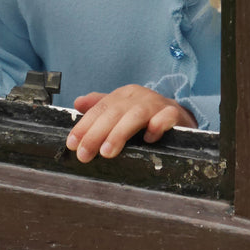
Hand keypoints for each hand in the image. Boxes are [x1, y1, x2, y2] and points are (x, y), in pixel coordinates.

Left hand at [67, 85, 196, 162]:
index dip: (84, 126)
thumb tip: (77, 103)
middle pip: (114, 112)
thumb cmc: (145, 115)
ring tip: (107, 152)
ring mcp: (156, 104)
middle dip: (96, 133)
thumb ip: (100, 107)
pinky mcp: (174, 113)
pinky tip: (149, 139)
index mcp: (123, 95)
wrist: (178, 114)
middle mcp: (138, 96)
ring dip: (120, 133)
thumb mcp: (122, 109)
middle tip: (84, 155)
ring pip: (136, 115)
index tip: (72, 144)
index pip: (100, 108)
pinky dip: (157, 125)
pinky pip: (166, 117)